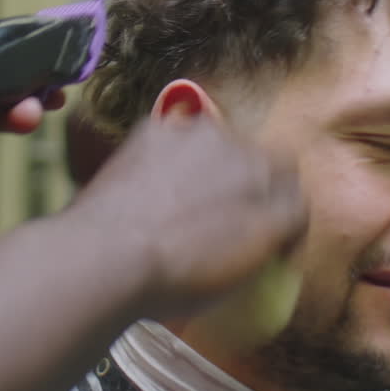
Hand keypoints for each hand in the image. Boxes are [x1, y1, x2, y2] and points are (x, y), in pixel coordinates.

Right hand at [55, 114, 306, 316]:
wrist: (108, 257)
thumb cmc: (93, 240)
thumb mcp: (110, 192)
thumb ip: (139, 186)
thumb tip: (144, 210)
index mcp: (169, 130)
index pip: (213, 145)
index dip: (218, 176)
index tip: (210, 204)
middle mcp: (212, 137)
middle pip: (251, 156)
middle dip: (249, 187)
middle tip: (238, 225)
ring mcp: (246, 171)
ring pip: (281, 181)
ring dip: (273, 207)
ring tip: (263, 244)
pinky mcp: (271, 212)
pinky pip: (297, 217)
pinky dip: (291, 238)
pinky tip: (276, 260)